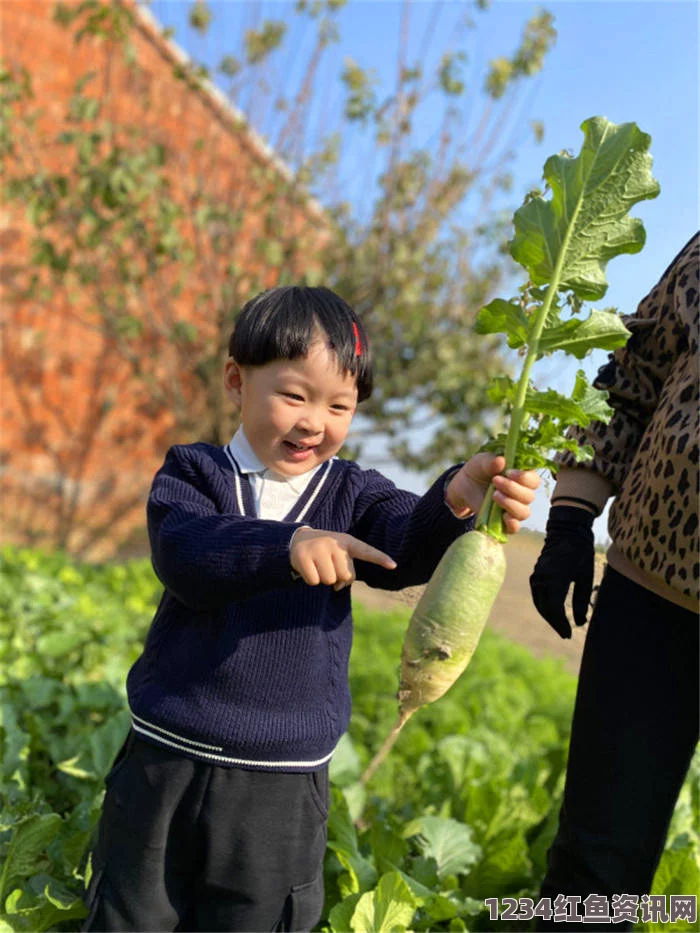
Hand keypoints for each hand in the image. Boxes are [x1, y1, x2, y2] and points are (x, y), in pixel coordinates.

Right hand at [290, 527, 396, 590]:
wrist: (298, 539)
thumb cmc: (325, 552)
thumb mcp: (339, 554)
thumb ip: (346, 570)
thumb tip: (340, 586)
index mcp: (347, 541)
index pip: (366, 551)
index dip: (380, 558)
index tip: (394, 565)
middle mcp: (334, 543)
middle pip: (345, 576)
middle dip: (338, 577)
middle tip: (329, 566)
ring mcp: (318, 548)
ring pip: (330, 580)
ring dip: (324, 579)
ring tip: (319, 566)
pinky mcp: (303, 556)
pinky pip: (314, 581)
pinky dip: (311, 580)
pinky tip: (309, 568)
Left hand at [445, 454, 539, 533]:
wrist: (465, 485)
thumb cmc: (479, 470)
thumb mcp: (482, 461)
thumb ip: (491, 461)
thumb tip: (501, 461)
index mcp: (523, 477)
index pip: (534, 480)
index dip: (525, 477)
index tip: (508, 472)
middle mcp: (522, 494)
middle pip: (529, 496)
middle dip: (512, 488)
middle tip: (495, 481)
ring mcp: (515, 509)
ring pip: (524, 512)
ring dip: (510, 504)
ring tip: (494, 495)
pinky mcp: (504, 521)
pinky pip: (515, 528)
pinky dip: (511, 523)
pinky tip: (502, 515)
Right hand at [529, 505, 594, 638]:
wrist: (566, 530)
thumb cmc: (581, 552)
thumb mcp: (586, 576)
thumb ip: (582, 600)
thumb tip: (579, 623)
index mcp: (556, 577)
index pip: (554, 608)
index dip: (561, 624)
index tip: (569, 635)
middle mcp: (542, 578)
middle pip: (545, 608)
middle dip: (554, 623)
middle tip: (566, 634)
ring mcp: (537, 575)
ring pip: (539, 602)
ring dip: (548, 616)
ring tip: (560, 626)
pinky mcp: (536, 574)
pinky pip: (537, 595)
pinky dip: (544, 606)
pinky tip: (553, 612)